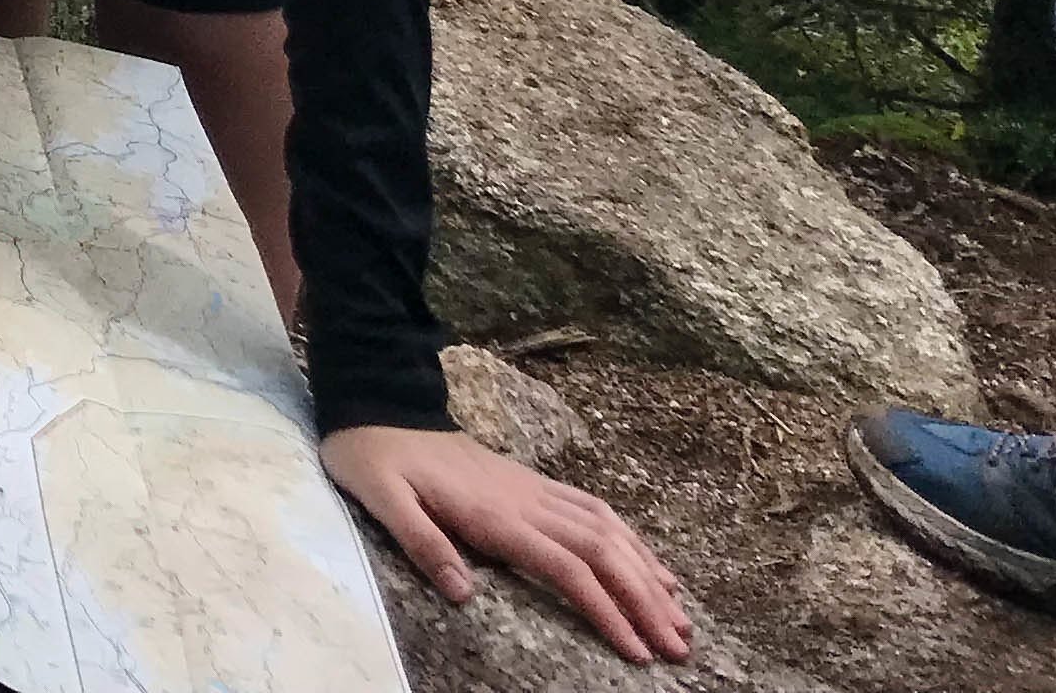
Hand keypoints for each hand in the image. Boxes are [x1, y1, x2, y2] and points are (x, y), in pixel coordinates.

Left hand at [324, 422, 692, 667]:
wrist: (379, 404)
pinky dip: (629, 538)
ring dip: (647, 571)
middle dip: (645, 600)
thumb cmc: (375, 459)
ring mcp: (533, 489)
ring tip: (680, 614)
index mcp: (495, 515)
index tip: (637, 651)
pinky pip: (593, 508)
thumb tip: (465, 594)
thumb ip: (423, 543)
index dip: (606, 610)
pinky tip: (647, 562)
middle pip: (602, 552)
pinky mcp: (532, 482)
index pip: (566, 569)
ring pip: (607, 528)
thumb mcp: (383, 500)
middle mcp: (526, 501)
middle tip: (679, 646)